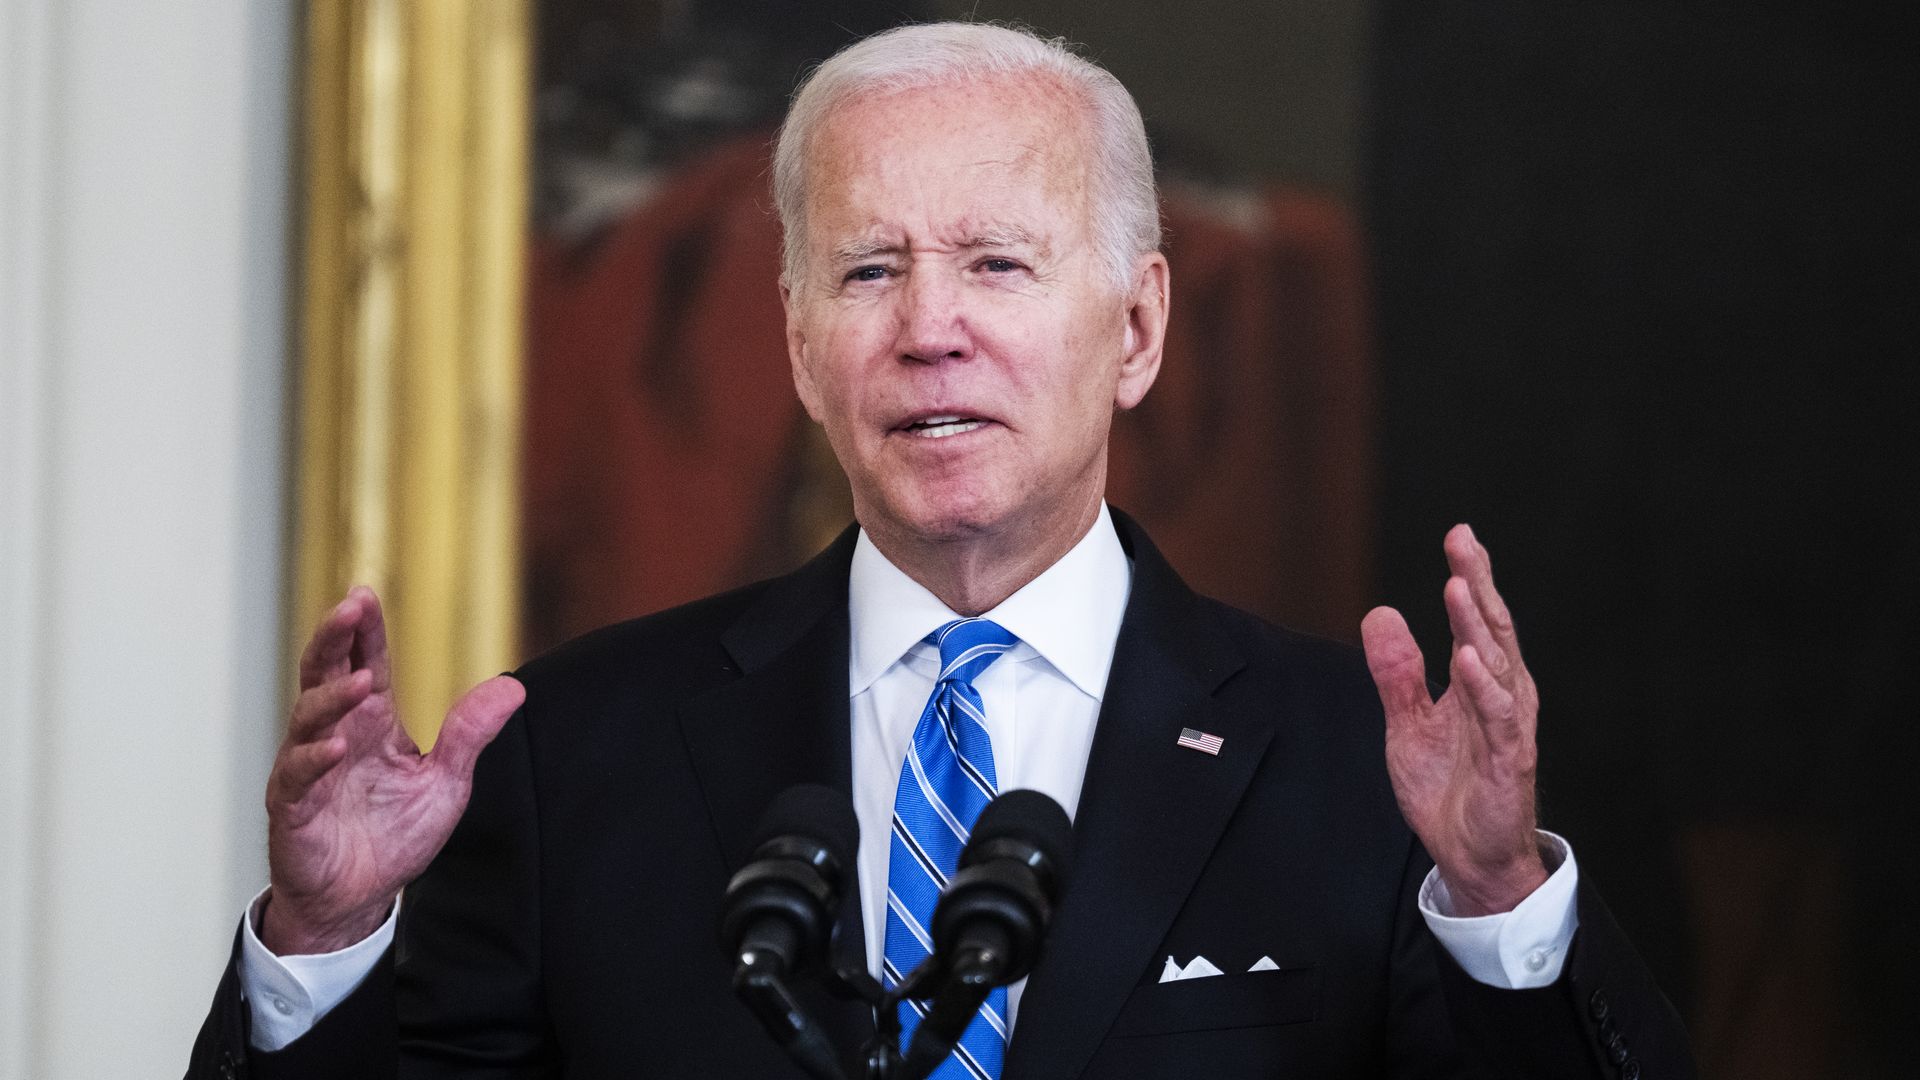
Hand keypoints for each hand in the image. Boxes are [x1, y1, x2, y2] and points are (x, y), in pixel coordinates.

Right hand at [260, 586, 523, 953]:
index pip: (367, 663)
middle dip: (335, 637)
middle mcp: (336, 736)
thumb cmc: (394, 836)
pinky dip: (314, 759)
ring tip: (362, 680)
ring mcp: (309, 768)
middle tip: (350, 606)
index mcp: (371, 724)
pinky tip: (336, 748)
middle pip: (326, 673)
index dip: (365, 630)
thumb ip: (471, 734)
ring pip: (309, 718)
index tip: (365, 593)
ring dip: (333, 696)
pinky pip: (298, 776)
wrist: (359, 899)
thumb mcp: (445, 782)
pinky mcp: (294, 808)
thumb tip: (514, 687)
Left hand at [1361, 525, 1546, 915]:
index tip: (1458, 534)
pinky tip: (1465, 658)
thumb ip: (1397, 672)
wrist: (1469, 856)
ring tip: (1458, 585)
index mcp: (1481, 683)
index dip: (1470, 576)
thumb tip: (1380, 613)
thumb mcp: (1408, 723)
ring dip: (1476, 625)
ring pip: (1494, 666)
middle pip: (1491, 629)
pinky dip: (1481, 688)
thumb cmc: (1449, 787)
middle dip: (1477, 582)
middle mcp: (1502, 696)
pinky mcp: (1507, 761)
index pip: (1476, 621)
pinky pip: (1497, 719)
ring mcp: (1507, 727)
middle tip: (1463, 540)